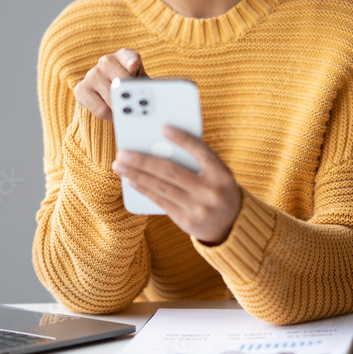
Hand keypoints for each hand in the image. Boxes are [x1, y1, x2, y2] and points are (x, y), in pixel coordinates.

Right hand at [74, 48, 147, 120]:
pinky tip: (114, 114)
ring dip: (121, 109)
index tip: (134, 66)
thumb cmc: (131, 88)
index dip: (132, 61)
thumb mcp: (142, 83)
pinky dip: (110, 116)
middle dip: (130, 98)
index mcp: (124, 56)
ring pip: (110, 98)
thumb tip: (143, 90)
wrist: (114, 97)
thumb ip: (144, 84)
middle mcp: (106, 61)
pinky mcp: (81, 89)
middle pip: (121, 82)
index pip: (129, 56)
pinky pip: (100, 109)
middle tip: (137, 108)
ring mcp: (92, 74)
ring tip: (126, 111)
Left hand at [111, 126, 241, 244]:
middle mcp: (210, 191)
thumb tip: (161, 148)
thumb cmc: (219, 190)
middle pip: (171, 171)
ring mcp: (198, 207)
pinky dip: (144, 189)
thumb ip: (198, 161)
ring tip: (120, 166)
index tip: (163, 128)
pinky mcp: (186, 220)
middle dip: (143, 160)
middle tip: (123, 153)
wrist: (232, 224)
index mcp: (221, 174)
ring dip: (137, 174)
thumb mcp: (218, 173)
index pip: (201, 151)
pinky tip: (132, 181)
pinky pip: (161, 201)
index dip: (183, 139)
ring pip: (161, 187)